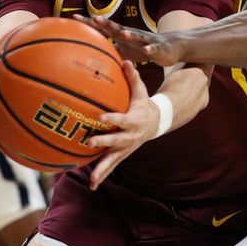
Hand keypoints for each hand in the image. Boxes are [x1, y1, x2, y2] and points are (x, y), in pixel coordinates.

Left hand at [74, 15, 180, 66]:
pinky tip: (147, 51)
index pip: (102, 29)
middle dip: (106, 24)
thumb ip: (109, 50)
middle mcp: (132, 34)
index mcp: (122, 35)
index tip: (73, 17)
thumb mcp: (124, 49)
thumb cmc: (143, 47)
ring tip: (122, 33)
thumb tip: (90, 55)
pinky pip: (153, 48)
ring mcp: (145, 40)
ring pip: (136, 36)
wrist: (170, 46)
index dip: (89, 23)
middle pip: (117, 28)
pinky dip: (150, 49)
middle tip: (94, 18)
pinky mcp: (157, 47)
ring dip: (129, 34)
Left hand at [87, 61, 160, 189]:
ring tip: (92, 179)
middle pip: (116, 141)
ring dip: (102, 169)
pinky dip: (102, 175)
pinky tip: (92, 186)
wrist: (157, 122)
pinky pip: (111, 166)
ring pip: (113, 159)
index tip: (99, 118)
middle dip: (103, 142)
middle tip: (88, 142)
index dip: (111, 119)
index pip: (121, 119)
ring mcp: (126, 148)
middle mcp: (130, 136)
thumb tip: (124, 59)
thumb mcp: (141, 90)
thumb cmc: (144, 104)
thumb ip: (132, 77)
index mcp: (133, 120)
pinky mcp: (122, 154)